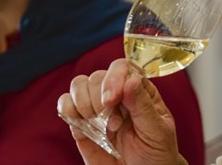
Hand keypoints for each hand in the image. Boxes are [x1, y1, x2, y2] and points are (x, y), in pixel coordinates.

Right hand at [57, 59, 180, 164]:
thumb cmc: (156, 153)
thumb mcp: (157, 131)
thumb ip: (143, 106)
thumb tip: (130, 80)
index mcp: (139, 90)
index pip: (122, 68)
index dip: (113, 79)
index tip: (111, 101)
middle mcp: (117, 94)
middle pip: (97, 76)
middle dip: (99, 98)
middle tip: (112, 123)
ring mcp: (97, 107)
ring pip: (79, 84)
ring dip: (83, 103)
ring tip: (98, 124)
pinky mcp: (80, 122)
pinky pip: (65, 104)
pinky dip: (68, 112)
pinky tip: (83, 127)